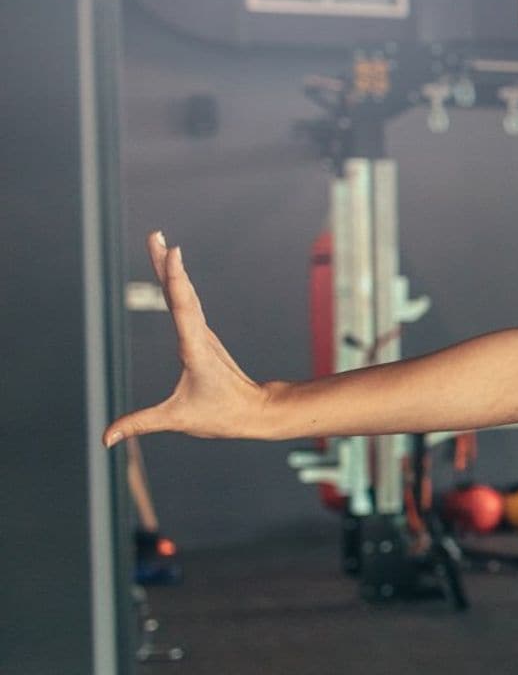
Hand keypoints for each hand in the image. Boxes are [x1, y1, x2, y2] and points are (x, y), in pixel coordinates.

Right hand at [104, 233, 267, 444]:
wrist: (255, 411)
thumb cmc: (220, 415)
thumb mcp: (178, 419)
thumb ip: (140, 424)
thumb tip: (106, 438)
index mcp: (195, 350)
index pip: (183, 309)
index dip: (176, 281)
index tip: (174, 253)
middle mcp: (200, 335)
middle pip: (181, 293)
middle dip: (166, 264)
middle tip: (155, 235)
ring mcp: (202, 333)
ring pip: (184, 294)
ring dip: (170, 268)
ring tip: (159, 241)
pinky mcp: (201, 336)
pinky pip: (186, 302)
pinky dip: (176, 282)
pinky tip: (170, 268)